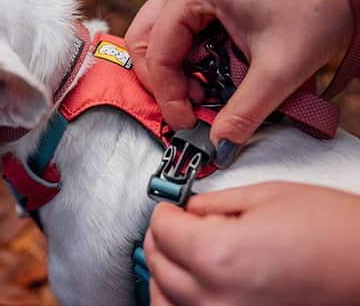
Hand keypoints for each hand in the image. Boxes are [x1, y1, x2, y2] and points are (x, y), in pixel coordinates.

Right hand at [125, 0, 353, 150]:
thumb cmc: (318, 3)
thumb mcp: (280, 69)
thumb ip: (244, 112)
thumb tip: (220, 144)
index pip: (157, 52)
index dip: (168, 94)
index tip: (187, 122)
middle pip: (145, 39)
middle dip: (162, 80)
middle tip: (189, 106)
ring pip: (159, 34)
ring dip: (175, 68)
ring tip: (204, 89)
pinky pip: (179, 27)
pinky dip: (189, 55)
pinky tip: (213, 69)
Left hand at [145, 182, 359, 305]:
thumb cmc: (334, 233)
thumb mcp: (266, 197)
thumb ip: (214, 203)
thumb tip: (189, 209)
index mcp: (219, 255)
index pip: (162, 230)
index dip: (165, 210)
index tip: (172, 207)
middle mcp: (216, 297)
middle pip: (158, 263)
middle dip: (161, 237)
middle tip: (175, 223)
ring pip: (164, 298)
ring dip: (164, 271)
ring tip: (181, 253)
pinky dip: (178, 301)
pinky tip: (192, 285)